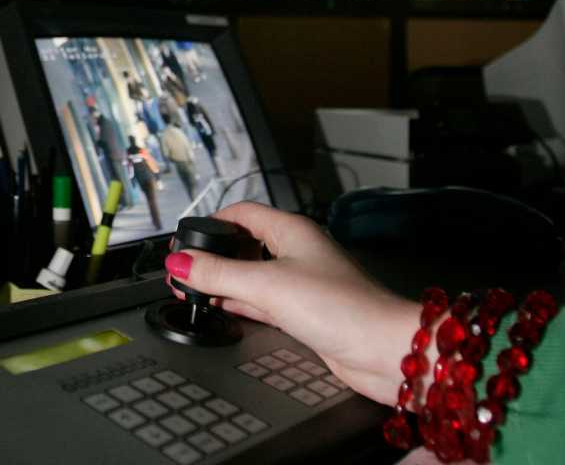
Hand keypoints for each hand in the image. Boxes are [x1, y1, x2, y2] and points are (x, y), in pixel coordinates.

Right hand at [164, 201, 416, 404]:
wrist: (384, 350)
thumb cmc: (342, 308)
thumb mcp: (267, 285)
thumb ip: (220, 274)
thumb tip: (180, 263)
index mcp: (292, 231)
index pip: (241, 214)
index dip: (210, 224)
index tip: (184, 242)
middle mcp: (297, 253)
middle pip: (244, 245)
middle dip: (212, 257)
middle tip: (183, 272)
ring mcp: (302, 284)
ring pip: (252, 276)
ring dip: (223, 284)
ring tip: (192, 293)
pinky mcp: (305, 314)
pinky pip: (263, 303)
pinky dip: (240, 306)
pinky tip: (222, 312)